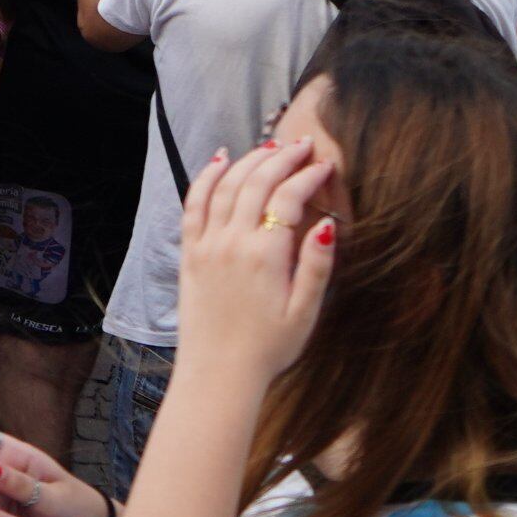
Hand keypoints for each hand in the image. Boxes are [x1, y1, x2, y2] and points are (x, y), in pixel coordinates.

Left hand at [174, 136, 340, 386]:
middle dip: (281, 158)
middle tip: (301, 145)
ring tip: (270, 146)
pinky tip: (219, 159)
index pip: (288, 198)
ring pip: (225, 185)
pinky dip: (206, 176)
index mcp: (266, 255)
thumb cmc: (269, 347)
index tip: (325, 165)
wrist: (219, 371)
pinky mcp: (190, 252)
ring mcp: (207, 244)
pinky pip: (194, 203)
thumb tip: (327, 222)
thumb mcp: (305, 312)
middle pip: (256, 182)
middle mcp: (232, 241)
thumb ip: (317, 265)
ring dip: (248, 160)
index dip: (308, 176)